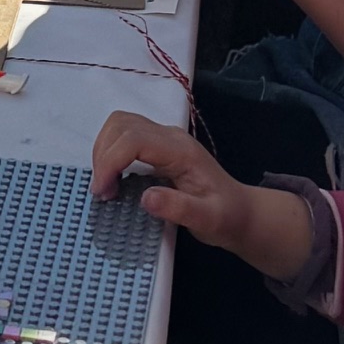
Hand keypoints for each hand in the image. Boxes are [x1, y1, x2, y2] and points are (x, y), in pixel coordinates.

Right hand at [91, 113, 311, 278]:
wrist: (241, 213)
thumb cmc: (226, 217)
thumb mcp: (208, 220)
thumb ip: (179, 208)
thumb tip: (145, 198)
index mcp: (180, 150)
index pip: (134, 139)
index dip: (111, 161)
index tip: (102, 192)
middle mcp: (170, 136)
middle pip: (122, 124)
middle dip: (103, 154)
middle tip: (102, 191)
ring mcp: (163, 137)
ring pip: (120, 124)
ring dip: (103, 149)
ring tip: (104, 183)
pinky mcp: (157, 145)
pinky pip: (124, 135)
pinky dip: (110, 151)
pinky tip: (112, 177)